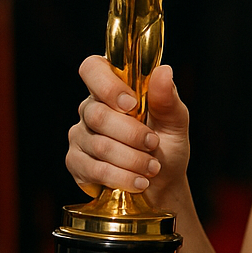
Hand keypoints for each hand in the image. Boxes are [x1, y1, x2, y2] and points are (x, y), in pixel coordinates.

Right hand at [67, 56, 190, 200]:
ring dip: (132, 159)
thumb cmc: (167, 145)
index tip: (131, 103)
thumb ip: (167, 98)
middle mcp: (91, 109)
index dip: (107, 84)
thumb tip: (164, 70)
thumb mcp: (175, 121)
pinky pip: (93, 169)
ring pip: (98, 144)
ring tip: (153, 167)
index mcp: (114, 89)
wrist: (163, 184)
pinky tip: (140, 181)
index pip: (93, 69)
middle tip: (154, 144)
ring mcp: (80, 136)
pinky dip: (122, 177)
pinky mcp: (76, 163)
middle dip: (132, 133)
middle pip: (97, 114)